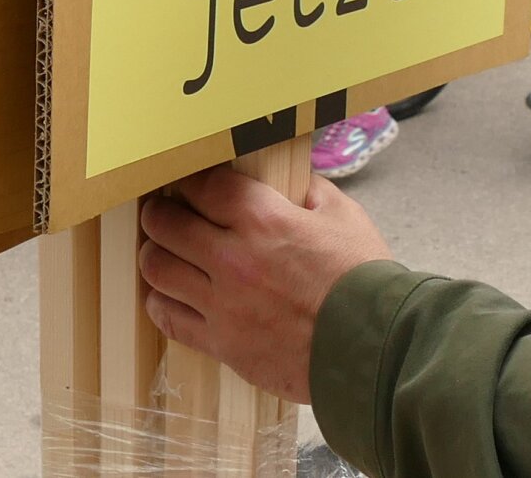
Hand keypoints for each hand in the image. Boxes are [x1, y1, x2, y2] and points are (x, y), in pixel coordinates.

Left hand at [136, 164, 392, 404]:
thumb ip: (307, 190)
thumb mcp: (342, 216)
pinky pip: (168, 318)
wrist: (374, 350)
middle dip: (160, 213)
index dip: (187, 181)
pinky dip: (160, 302)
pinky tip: (168, 294)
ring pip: (156, 268)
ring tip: (164, 252)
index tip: (186, 184)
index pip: (201, 185)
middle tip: (165, 214)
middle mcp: (232, 257)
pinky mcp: (222, 344)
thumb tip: (286, 182)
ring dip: (156, 255)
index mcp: (262, 218)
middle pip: (164, 223)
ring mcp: (222, 304)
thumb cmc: (363, 280)